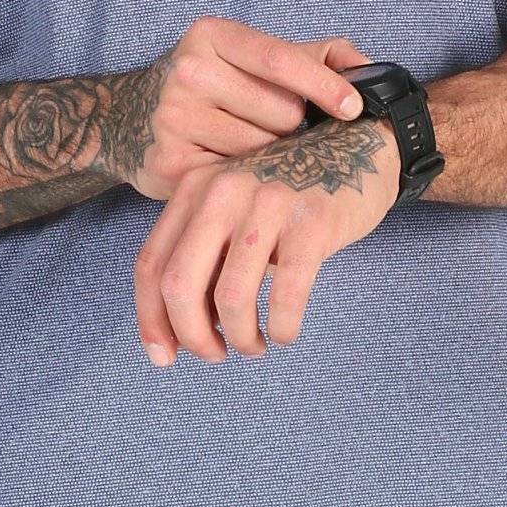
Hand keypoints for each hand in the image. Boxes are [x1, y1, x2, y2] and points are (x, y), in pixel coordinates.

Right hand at [106, 15, 373, 203]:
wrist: (125, 119)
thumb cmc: (208, 85)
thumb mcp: (249, 57)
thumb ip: (314, 55)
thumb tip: (370, 67)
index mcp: (212, 35)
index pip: (280, 59)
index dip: (325, 85)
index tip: (353, 108)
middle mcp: (188, 70)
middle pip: (280, 112)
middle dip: (291, 126)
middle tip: (273, 128)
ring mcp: (174, 117)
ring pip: (262, 150)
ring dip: (270, 156)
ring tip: (252, 147)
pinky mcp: (169, 163)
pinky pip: (236, 179)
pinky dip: (244, 179)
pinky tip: (234, 169)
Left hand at [132, 111, 401, 365]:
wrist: (356, 149)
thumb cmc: (286, 196)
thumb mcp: (232, 211)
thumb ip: (202, 256)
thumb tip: (175, 332)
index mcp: (194, 187)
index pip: (151, 265)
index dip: (150, 320)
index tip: (164, 357)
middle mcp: (223, 190)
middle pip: (180, 284)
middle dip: (193, 336)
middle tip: (215, 355)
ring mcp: (268, 203)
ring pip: (231, 298)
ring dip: (241, 339)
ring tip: (255, 345)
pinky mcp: (313, 221)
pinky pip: (285, 296)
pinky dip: (281, 329)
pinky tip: (284, 332)